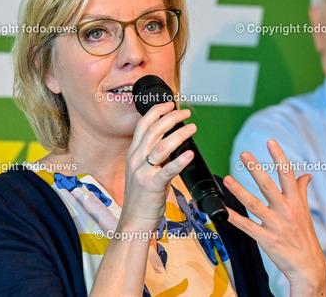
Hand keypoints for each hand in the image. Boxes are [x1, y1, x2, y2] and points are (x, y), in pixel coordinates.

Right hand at [118, 102, 194, 233]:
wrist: (134, 220)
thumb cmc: (143, 196)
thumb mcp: (143, 170)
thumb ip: (153, 155)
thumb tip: (172, 140)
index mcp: (133, 153)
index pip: (143, 124)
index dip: (157, 111)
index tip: (170, 104)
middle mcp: (135, 159)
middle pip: (153, 130)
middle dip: (171, 118)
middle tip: (186, 113)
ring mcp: (142, 172)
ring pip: (161, 146)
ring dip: (179, 134)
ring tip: (192, 128)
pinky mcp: (152, 186)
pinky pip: (167, 170)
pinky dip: (180, 160)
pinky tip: (190, 153)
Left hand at [223, 139, 325, 296]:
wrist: (309, 267)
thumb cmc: (305, 236)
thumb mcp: (305, 211)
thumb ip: (302, 191)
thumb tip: (307, 175)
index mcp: (296, 201)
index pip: (287, 174)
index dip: (278, 157)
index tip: (270, 141)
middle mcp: (286, 210)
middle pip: (269, 186)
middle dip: (255, 169)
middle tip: (244, 154)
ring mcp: (276, 225)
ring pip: (255, 205)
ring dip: (240, 191)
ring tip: (227, 179)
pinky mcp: (267, 239)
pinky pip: (248, 226)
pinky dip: (234, 218)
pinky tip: (223, 210)